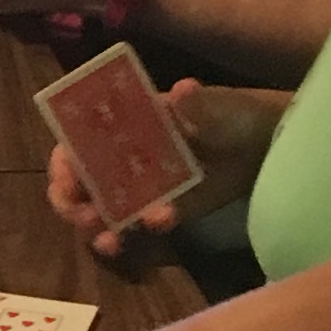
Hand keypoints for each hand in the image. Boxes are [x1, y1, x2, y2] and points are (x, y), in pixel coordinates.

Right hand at [47, 76, 285, 259]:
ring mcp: (140, 190)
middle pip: (78, 185)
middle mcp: (121, 160)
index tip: (67, 182)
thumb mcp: (214, 106)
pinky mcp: (163, 212)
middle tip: (86, 218)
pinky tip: (156, 225)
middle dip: (73, 205)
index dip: (64, 164)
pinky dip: (141, 232)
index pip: (75, 145)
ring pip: (101, 212)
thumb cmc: (230, 115)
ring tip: (109, 241)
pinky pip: (139, 227)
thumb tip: (183, 90)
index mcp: (121, 127)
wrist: (266, 148)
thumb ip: (195, 104)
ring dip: (98, 228)